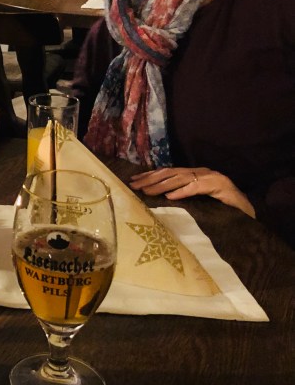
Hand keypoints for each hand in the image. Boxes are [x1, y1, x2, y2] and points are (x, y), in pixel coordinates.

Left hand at [129, 167, 255, 217]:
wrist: (249, 211)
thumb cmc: (222, 208)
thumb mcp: (198, 202)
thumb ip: (183, 197)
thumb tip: (159, 200)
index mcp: (194, 175)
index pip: (168, 172)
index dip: (150, 176)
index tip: (134, 180)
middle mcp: (200, 173)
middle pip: (170, 173)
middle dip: (150, 179)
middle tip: (134, 185)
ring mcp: (211, 178)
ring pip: (181, 179)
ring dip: (162, 185)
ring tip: (147, 191)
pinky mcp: (220, 186)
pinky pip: (198, 187)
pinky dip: (184, 191)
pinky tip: (171, 196)